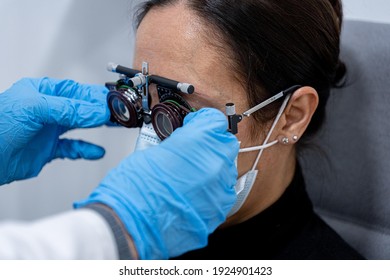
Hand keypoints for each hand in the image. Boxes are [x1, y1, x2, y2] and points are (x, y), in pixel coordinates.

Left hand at [0, 77, 109, 184]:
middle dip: (102, 109)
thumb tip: (97, 111)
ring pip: (80, 125)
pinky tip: (97, 151)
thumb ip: (68, 109)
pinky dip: (86, 150)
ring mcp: (49, 130)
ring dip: (98, 126)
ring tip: (116, 125)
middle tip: (121, 112)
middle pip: (82, 107)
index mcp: (43, 93)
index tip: (114, 102)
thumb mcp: (34, 109)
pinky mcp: (48, 150)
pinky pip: (73, 148)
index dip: (97, 96)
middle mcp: (48, 110)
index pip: (77, 91)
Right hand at [75, 108, 238, 258]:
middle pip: (226, 143)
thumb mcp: (152, 151)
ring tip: (191, 175)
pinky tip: (194, 193)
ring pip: (227, 169)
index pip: (215, 120)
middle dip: (212, 143)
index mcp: (197, 141)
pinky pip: (223, 193)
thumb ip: (177, 145)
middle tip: (194, 150)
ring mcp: (219, 188)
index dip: (203, 121)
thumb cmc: (133, 189)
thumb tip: (183, 145)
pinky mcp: (219, 210)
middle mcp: (214, 163)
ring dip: (213, 167)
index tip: (195, 126)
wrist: (130, 224)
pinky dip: (212, 190)